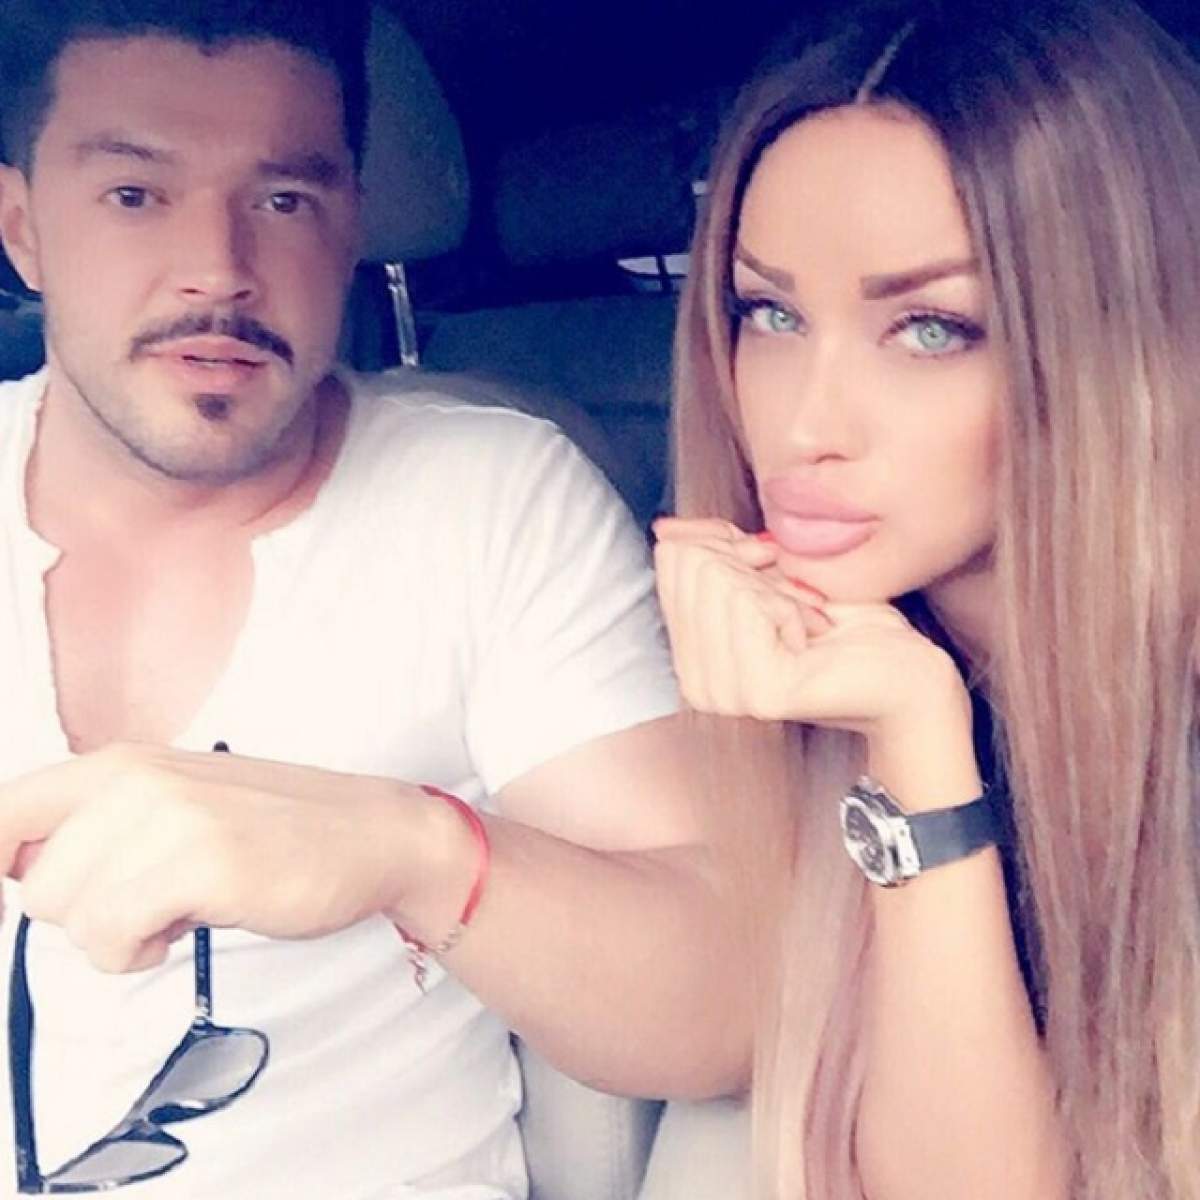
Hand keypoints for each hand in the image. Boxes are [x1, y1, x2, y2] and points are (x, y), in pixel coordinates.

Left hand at [0, 743, 426, 971]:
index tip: (41, 902)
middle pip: (34, 885)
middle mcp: (134, 779)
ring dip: (115, 935)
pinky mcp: (202, 863)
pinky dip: (138, 953)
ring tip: (177, 908)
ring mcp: (169, 817)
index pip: (3, 813)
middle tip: (152, 898)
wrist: (374, 832)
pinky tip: (189, 925)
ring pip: (66, 915)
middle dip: (85, 913)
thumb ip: (98, 825)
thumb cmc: (276, 829)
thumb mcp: (174, 804)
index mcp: (121, 762)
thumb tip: (18, 873)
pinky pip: (109, 940)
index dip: (2, 869)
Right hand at [653, 517, 971, 745]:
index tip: (773, 569)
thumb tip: (665, 529)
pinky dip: (791, 604)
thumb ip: (717, 551)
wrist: (908, 676)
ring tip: (808, 621)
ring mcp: (724, 693)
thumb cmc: (849, 626)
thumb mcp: (771, 574)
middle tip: (798, 599)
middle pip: (693, 568)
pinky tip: (813, 635)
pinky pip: (751, 606)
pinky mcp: (757, 692)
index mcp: (690, 658)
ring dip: (776, 588)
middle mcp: (696, 684)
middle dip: (752, 566)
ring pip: (719, 582)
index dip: (727, 544)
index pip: (673, 561)